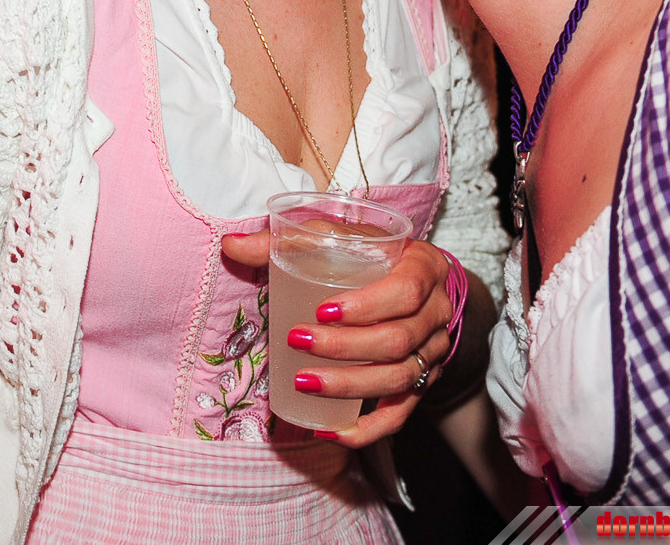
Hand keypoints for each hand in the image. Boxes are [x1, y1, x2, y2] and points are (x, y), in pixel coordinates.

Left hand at [222, 232, 453, 447]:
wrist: (419, 285)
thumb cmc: (374, 257)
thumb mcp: (340, 239)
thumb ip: (289, 241)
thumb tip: (232, 245)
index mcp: (424, 268)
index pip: (405, 292)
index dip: (366, 306)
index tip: (320, 311)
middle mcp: (437, 314)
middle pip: (398, 340)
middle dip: (344, 348)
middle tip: (297, 342)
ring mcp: (432, 353)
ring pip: (398, 379)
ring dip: (349, 386)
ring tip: (303, 382)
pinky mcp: (420, 383)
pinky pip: (399, 415)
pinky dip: (366, 429)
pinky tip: (330, 430)